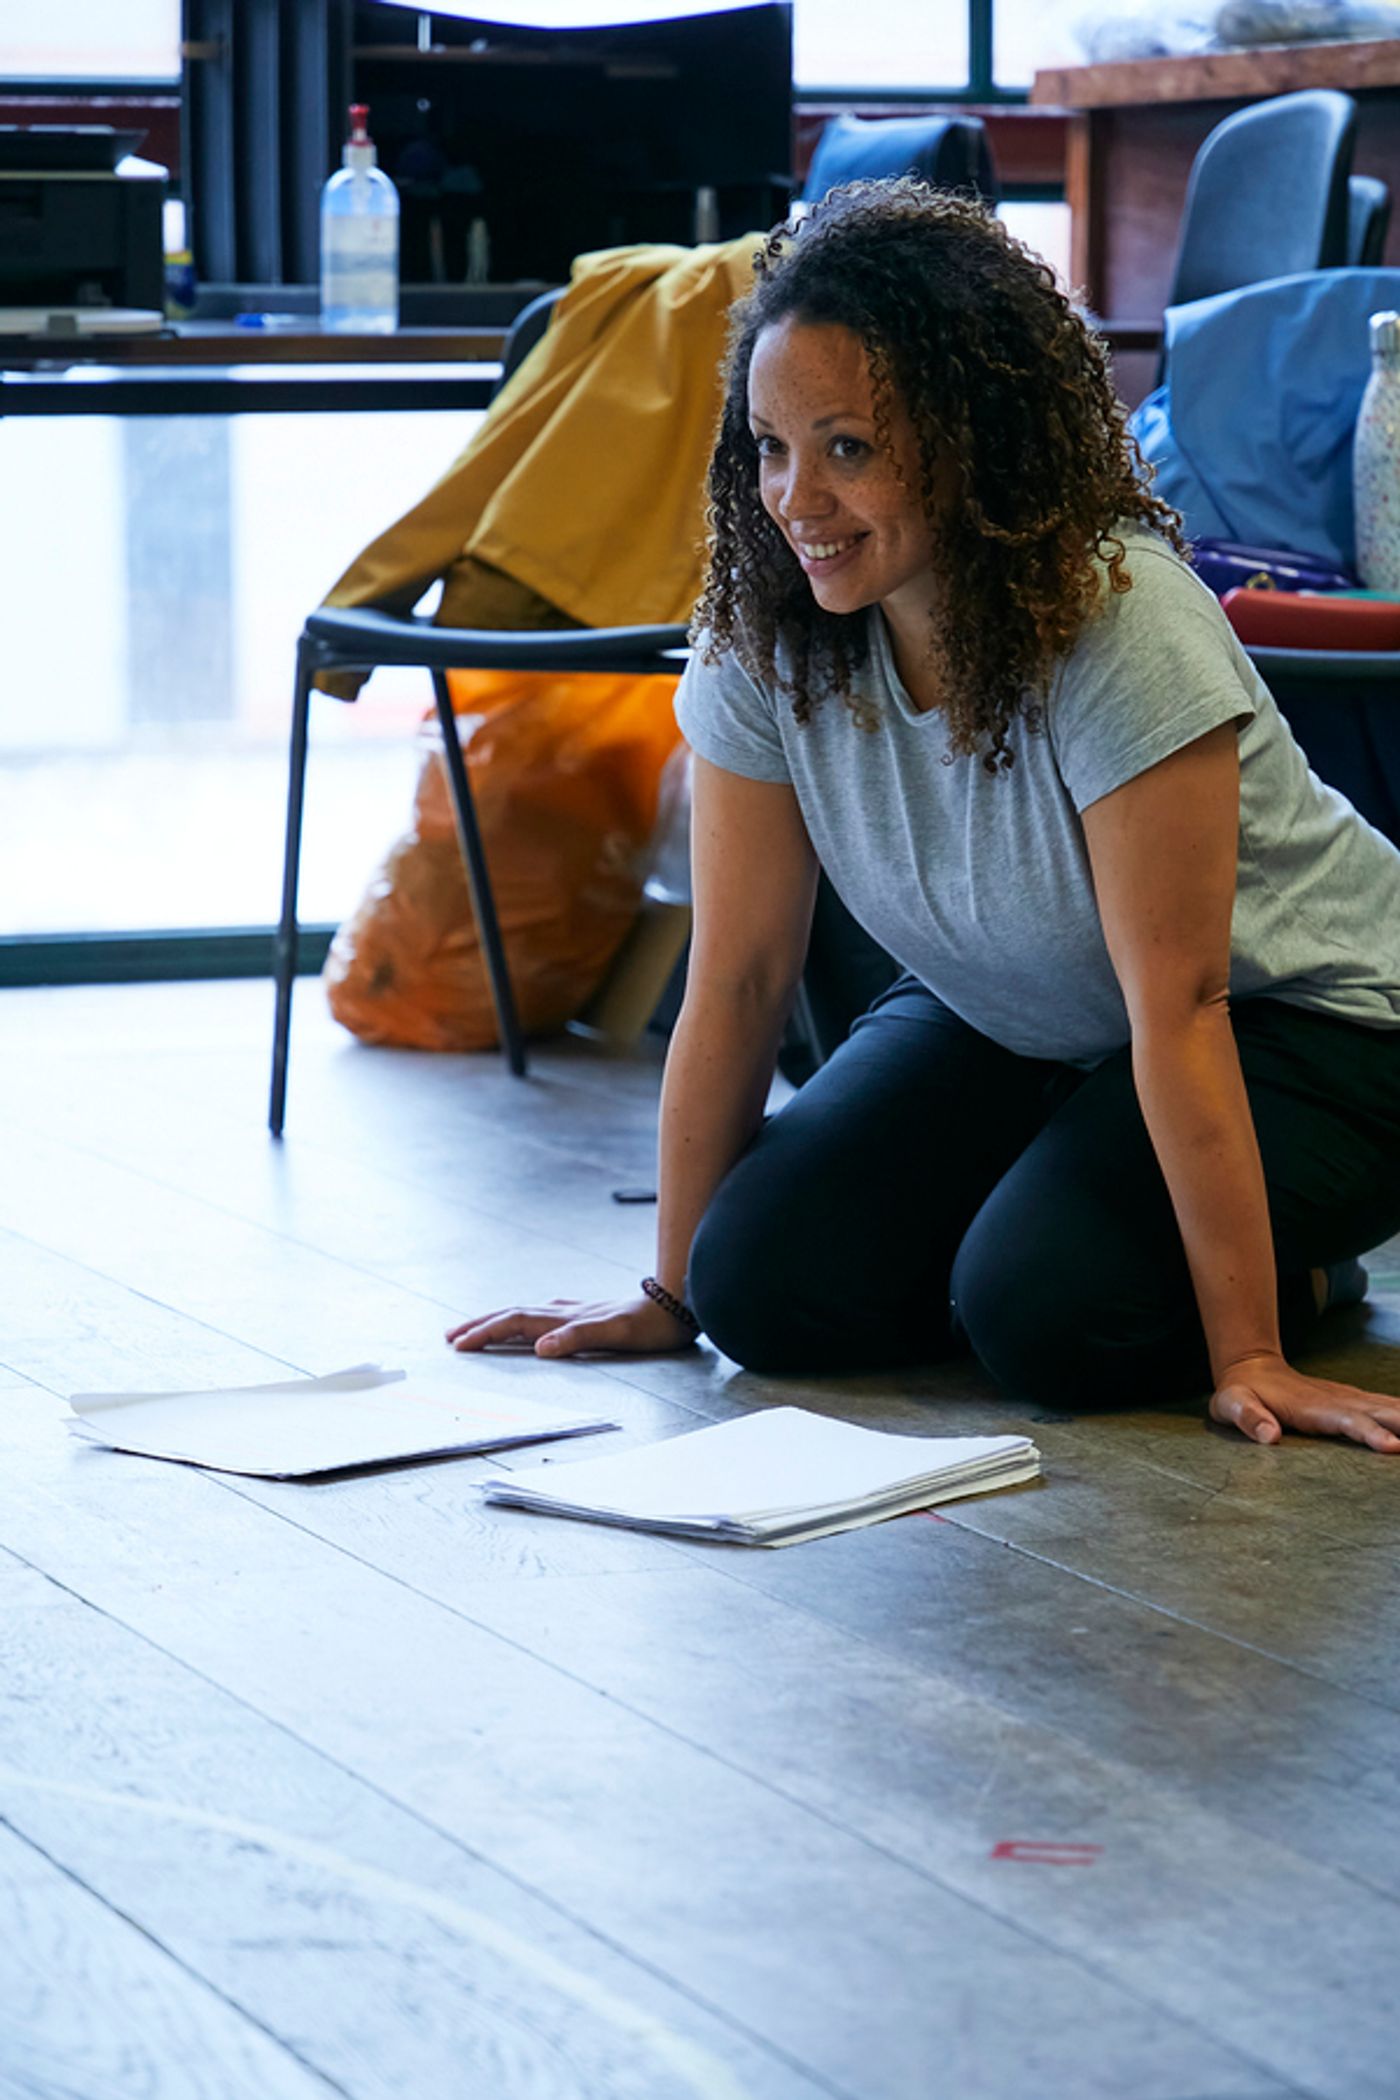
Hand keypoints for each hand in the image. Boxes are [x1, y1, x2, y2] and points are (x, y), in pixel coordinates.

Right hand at [445, 1292, 696, 1358]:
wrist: (677, 1303)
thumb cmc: (648, 1326)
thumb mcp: (615, 1335)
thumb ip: (577, 1338)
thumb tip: (540, 1348)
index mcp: (564, 1317)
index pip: (514, 1322)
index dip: (486, 1333)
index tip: (459, 1345)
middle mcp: (565, 1311)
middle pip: (512, 1315)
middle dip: (481, 1326)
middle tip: (451, 1337)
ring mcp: (574, 1310)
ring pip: (525, 1314)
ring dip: (498, 1322)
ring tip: (477, 1330)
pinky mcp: (587, 1314)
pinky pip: (543, 1316)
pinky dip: (523, 1322)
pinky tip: (530, 1325)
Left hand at [1209, 1353, 1399, 1451]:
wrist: (1251, 1368)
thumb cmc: (1240, 1394)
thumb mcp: (1231, 1405)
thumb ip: (1248, 1419)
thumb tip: (1269, 1436)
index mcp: (1315, 1408)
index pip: (1349, 1422)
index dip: (1370, 1434)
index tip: (1394, 1447)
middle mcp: (1340, 1401)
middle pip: (1382, 1414)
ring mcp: (1351, 1400)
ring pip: (1392, 1409)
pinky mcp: (1356, 1402)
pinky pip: (1390, 1408)